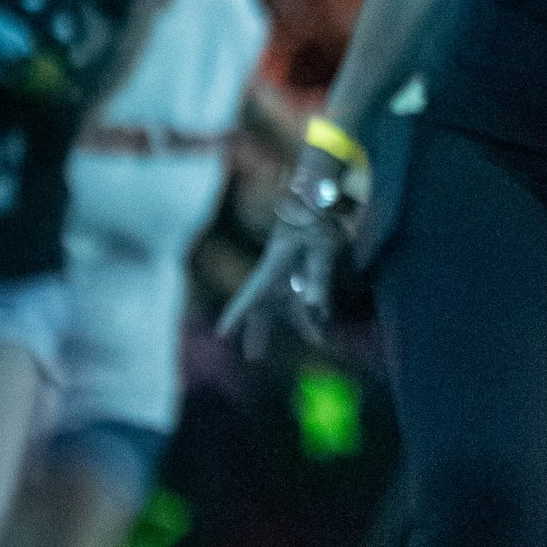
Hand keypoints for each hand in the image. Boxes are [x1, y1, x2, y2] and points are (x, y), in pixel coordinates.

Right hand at [217, 142, 355, 354]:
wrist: (324, 189)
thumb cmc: (320, 213)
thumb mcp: (324, 244)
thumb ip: (320, 275)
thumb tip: (317, 308)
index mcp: (274, 263)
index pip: (250, 294)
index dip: (236, 315)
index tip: (221, 335)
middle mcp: (279, 268)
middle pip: (265, 305)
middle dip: (260, 331)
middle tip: (252, 357)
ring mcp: (291, 267)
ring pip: (290, 301)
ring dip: (301, 321)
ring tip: (317, 341)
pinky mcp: (304, 263)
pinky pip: (306, 291)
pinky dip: (314, 305)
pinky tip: (324, 316)